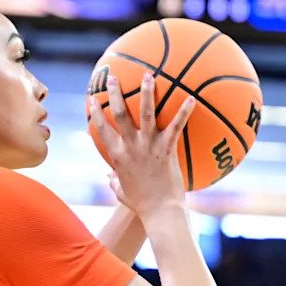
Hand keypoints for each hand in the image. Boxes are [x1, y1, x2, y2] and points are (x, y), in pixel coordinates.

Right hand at [89, 71, 195, 218]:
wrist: (160, 211)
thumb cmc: (142, 205)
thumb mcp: (122, 193)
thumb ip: (113, 182)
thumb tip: (108, 177)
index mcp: (118, 156)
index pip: (102, 129)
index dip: (96, 113)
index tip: (93, 99)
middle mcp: (130, 147)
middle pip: (120, 114)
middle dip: (115, 93)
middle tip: (113, 77)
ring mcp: (149, 147)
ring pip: (146, 113)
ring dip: (146, 92)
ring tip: (148, 74)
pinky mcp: (167, 150)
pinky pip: (176, 126)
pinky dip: (184, 112)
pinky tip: (191, 98)